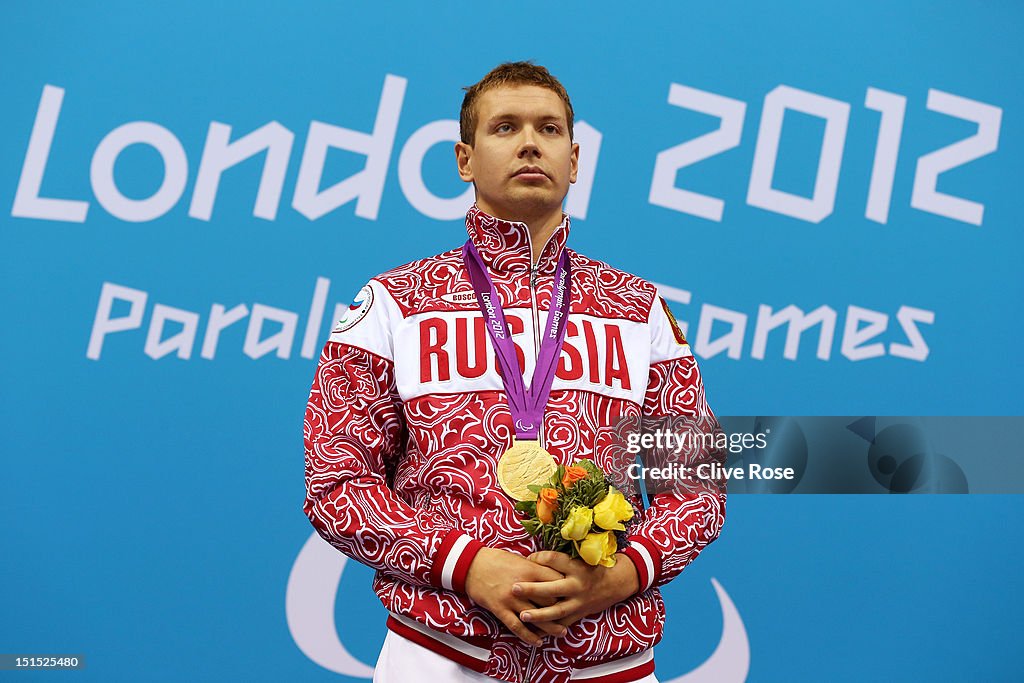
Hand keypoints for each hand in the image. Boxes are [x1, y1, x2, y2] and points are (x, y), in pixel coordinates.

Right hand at [464, 547, 568, 645]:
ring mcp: (511, 599)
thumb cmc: (495, 559)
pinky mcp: (500, 609)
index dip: (566, 587)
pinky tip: (537, 642)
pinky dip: (528, 636)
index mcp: (530, 569)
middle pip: (549, 600)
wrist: (471, 564)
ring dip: (551, 627)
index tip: (572, 593)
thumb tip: (551, 575)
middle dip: (562, 609)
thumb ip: (534, 568)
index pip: (556, 580)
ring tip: (562, 633)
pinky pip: (517, 626)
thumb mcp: (518, 558)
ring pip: (536, 617)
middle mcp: (523, 586)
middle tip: (571, 615)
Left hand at [512, 551, 638, 628]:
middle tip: (514, 588)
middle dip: (533, 589)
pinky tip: (534, 634)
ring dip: (539, 615)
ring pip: (557, 611)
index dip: (538, 558)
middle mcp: (577, 585)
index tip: (527, 558)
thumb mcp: (579, 557)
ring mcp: (578, 602)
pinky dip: (548, 630)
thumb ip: (557, 559)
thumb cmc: (591, 567)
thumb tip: (530, 558)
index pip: (553, 560)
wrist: (615, 583)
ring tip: (522, 615)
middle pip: (553, 588)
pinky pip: (562, 624)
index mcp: (576, 567)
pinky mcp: (578, 614)